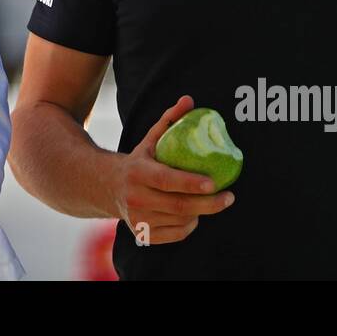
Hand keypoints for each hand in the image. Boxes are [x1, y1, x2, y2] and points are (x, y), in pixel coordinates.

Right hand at [110, 95, 235, 244]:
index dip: (191, 183)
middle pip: (178, 205)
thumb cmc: (138, 161)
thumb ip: (170, 120)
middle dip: (209, 203)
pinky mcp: (142, 233)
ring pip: (180, 221)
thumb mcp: (150, 139)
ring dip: (200, 213)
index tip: (213, 182)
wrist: (107, 186)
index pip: (167, 180)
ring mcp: (138, 219)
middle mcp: (135, 197)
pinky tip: (195, 215)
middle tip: (229, 197)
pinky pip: (175, 235)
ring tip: (212, 201)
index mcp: (137, 172)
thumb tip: (189, 100)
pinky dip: (190, 226)